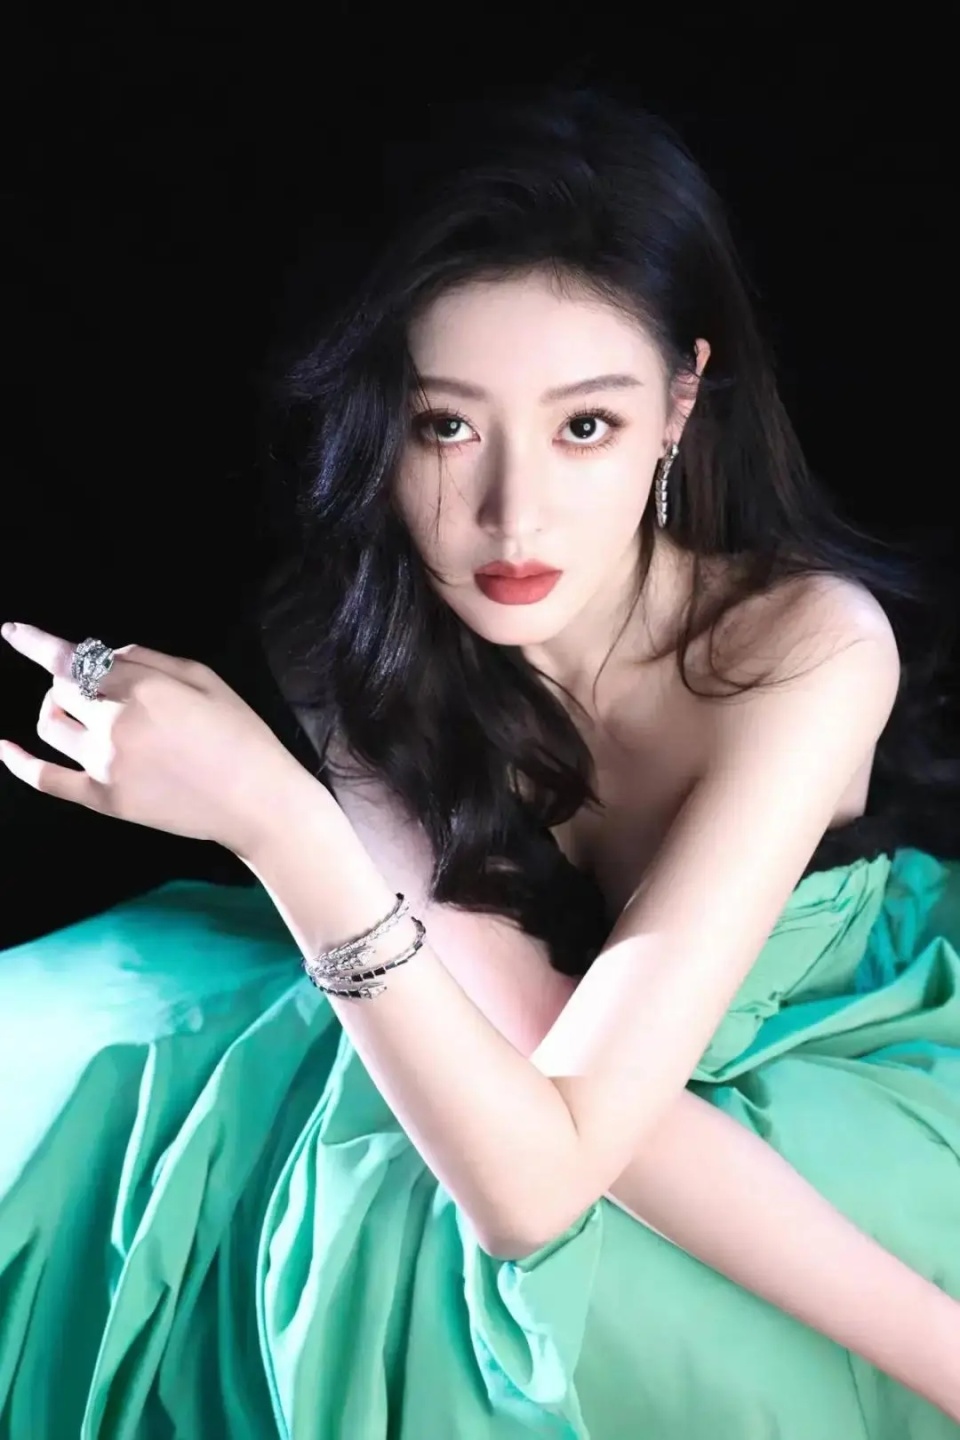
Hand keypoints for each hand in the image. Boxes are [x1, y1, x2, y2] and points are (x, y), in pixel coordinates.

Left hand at [0, 622, 304, 859]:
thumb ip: (150, 658)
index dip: (36, 642)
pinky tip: (3, 748)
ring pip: (51, 725)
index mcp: (142, 688)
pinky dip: (18, 761)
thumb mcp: (206, 678)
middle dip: (70, 680)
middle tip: (93, 686)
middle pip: (62, 689)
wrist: (256, 801)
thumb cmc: (241, 734)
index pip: (72, 658)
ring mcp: (104, 764)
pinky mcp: (104, 800)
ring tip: (72, 711)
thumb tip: (107, 654)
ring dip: (54, 710)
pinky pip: (46, 779)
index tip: (13, 632)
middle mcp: (115, 723)